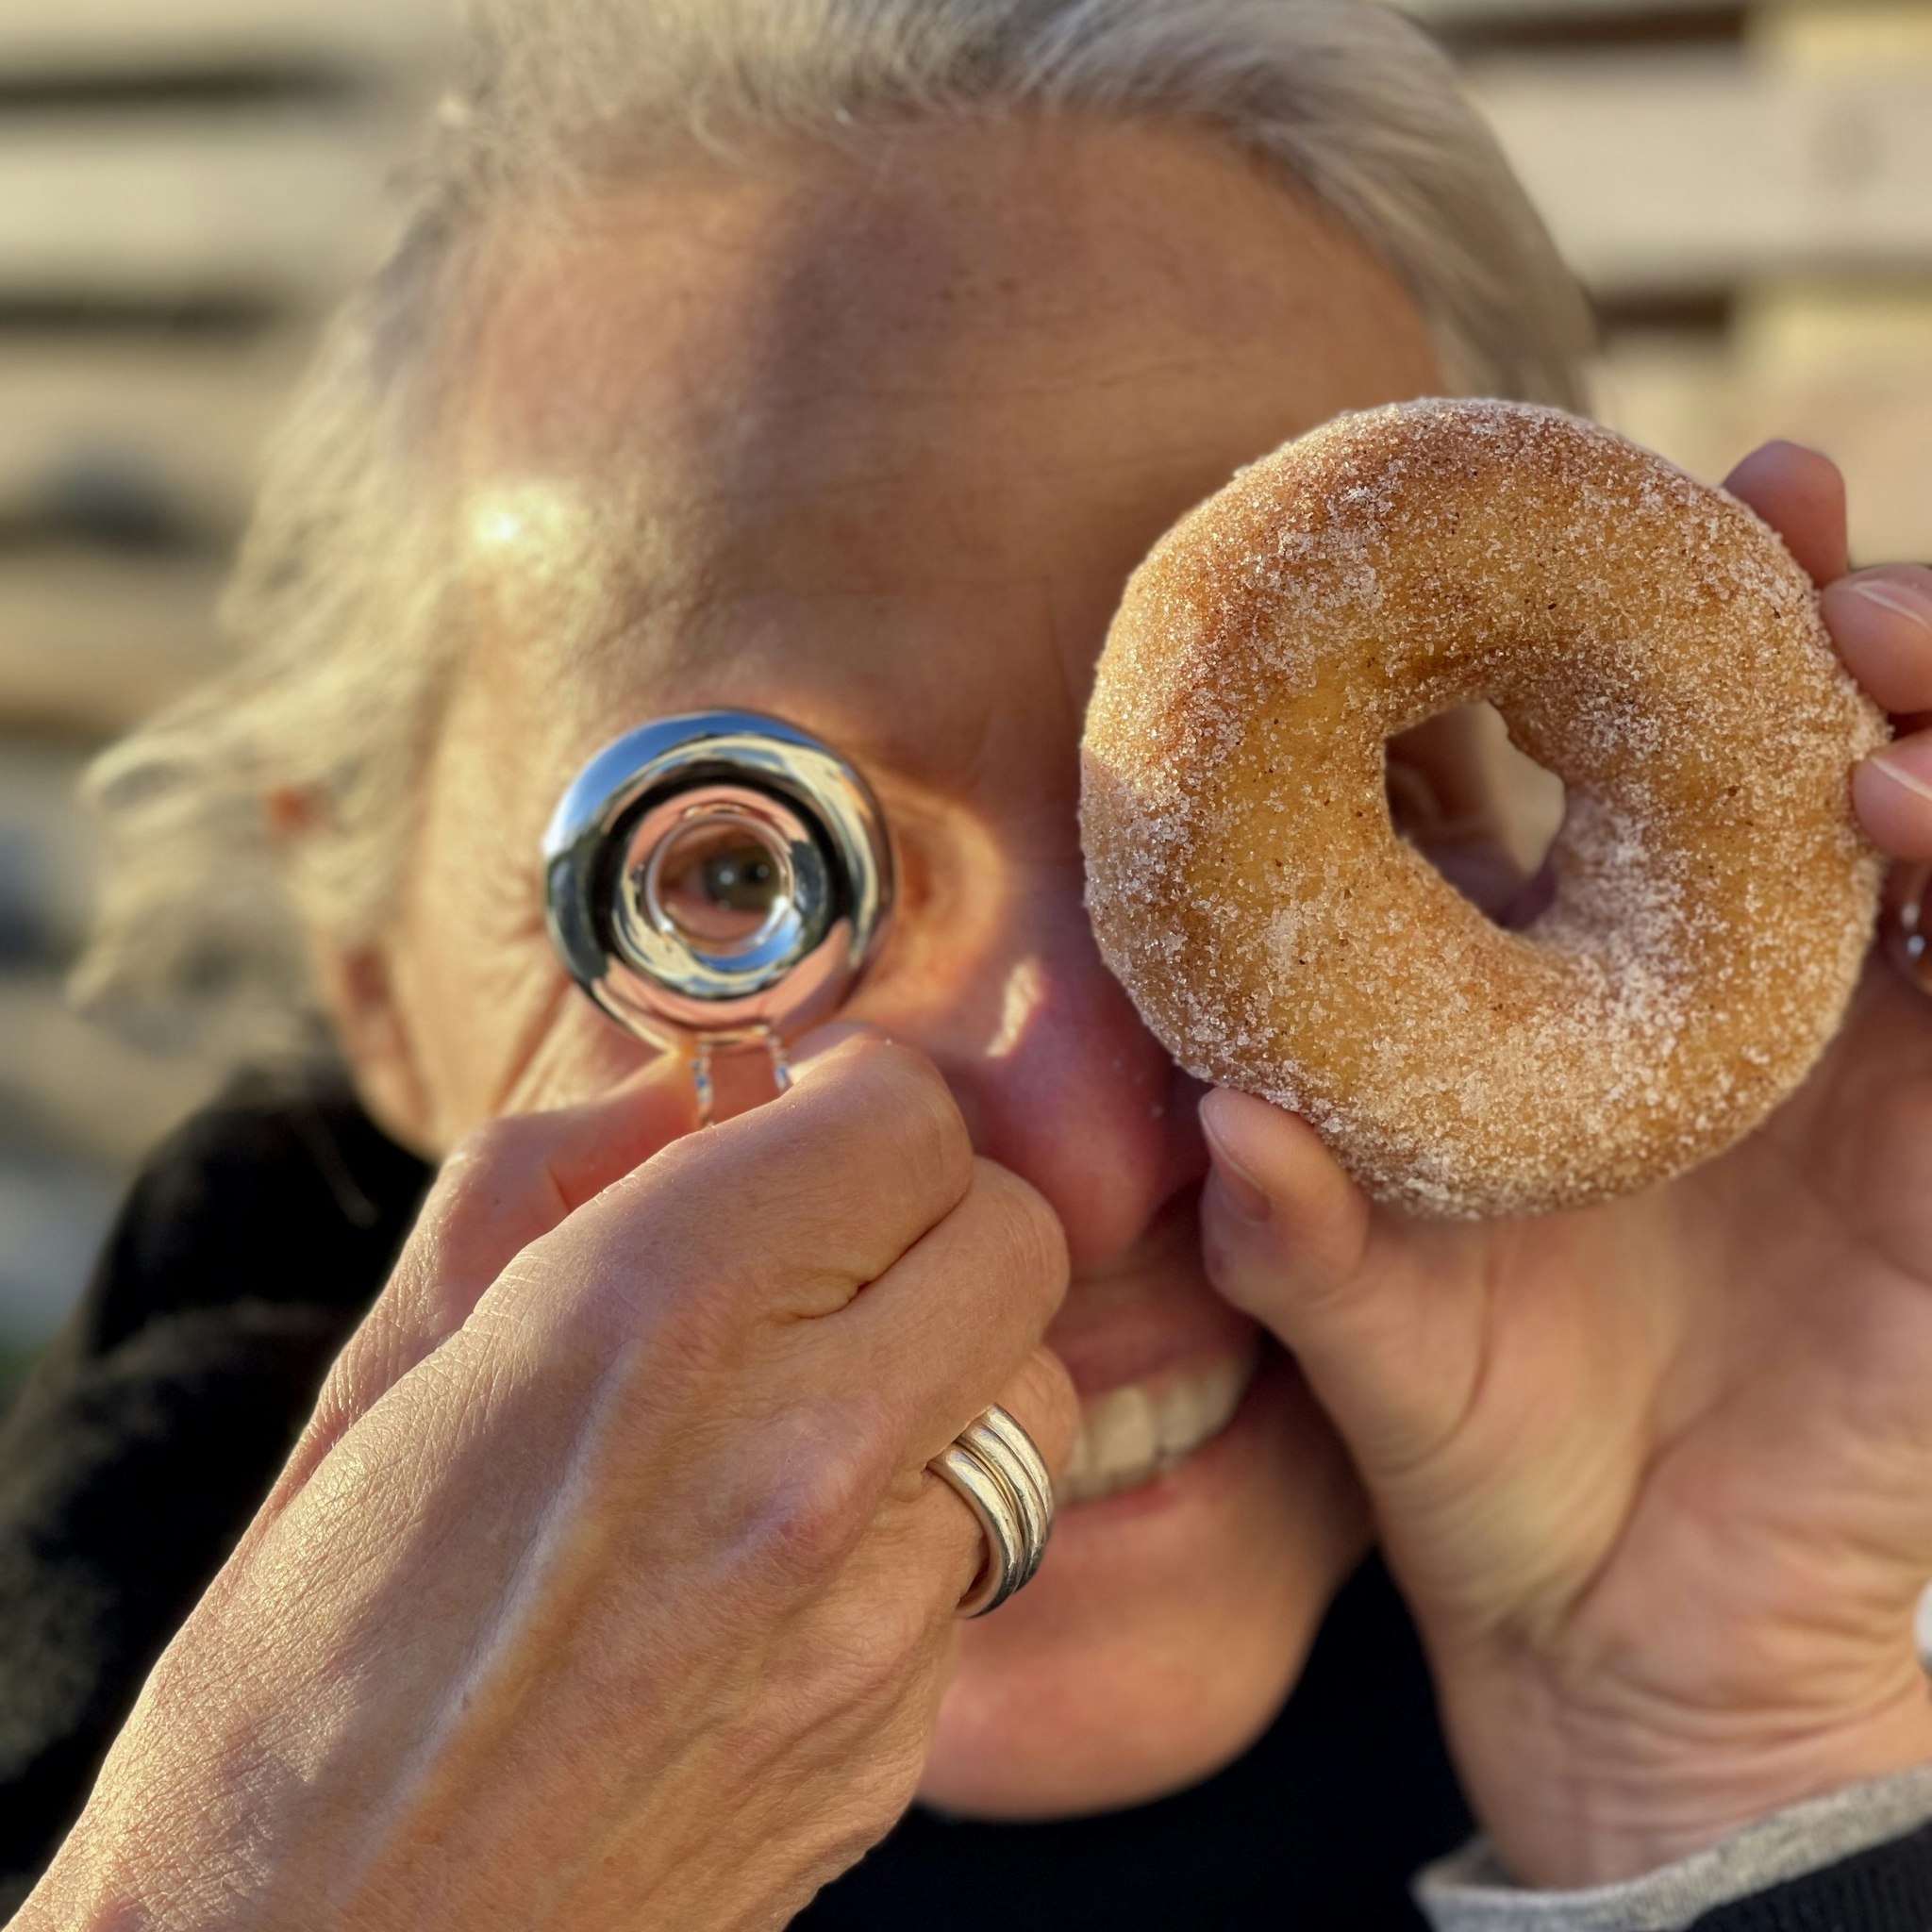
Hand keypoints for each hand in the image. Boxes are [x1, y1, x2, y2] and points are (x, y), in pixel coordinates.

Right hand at [18, 1032, 1075, 1931]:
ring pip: (1028, 1396)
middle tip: (828, 1246)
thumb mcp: (385, 1371)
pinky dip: (916, 1525)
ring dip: (944, 1371)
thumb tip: (686, 1091)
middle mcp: (800, 1452)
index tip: (812, 1119)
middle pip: (1013, 1237)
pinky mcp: (902, 1736)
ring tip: (803, 1414)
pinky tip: (782, 1568)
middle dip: (928, 1213)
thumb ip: (547, 1182)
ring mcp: (873, 1610)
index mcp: (654, 1318)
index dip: (861, 1098)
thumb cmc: (299, 1679)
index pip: (906, 1117)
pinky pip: (980, 1558)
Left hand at [1200, 444, 1931, 1887]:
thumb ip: (1300, 1237)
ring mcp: (1860, 1070)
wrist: (1626, 1644)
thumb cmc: (1486, 1463)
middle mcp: (1725, 1002)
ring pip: (1928, 825)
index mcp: (1578, 1001)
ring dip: (1911, 712)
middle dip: (1800, 613)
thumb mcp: (1374, 1337)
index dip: (1606, 632)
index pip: (1606, 773)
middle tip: (1767, 511)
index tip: (1582, 507)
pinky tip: (1909, 817)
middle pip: (1788, 747)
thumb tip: (1223, 1123)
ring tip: (1859, 652)